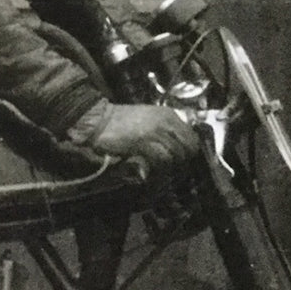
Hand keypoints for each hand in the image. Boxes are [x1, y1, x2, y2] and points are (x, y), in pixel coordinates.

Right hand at [68, 101, 198, 177]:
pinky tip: (152, 173)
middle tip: (172, 171)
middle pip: (188, 148)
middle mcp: (166, 121)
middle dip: (182, 162)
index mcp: (168, 115)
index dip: (189, 153)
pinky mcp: (145, 142)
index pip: (192, 137)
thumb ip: (163, 132)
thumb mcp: (148, 121)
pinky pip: (162, 160)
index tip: (180, 162)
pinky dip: (159, 170)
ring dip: (170, 168)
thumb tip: (176, 152)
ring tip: (160, 174)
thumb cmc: (120, 122)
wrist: (99, 121)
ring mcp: (156, 131)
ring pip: (177, 155)